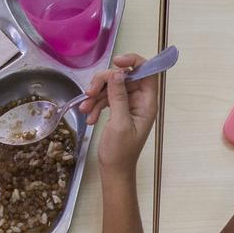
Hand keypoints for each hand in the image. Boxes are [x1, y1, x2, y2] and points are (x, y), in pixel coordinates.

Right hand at [80, 54, 158, 175]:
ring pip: (111, 87)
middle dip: (104, 82)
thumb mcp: (119, 123)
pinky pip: (105, 98)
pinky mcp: (117, 110)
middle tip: (90, 93)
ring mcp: (128, 105)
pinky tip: (89, 117)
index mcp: (147, 103)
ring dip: (96, 95)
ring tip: (85, 110)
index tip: (116, 63)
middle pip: (124, 77)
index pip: (148, 72)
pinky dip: (95, 105)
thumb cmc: (120, 151)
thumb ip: (119, 97)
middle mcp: (139, 101)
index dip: (134, 62)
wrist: (114, 170)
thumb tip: (118, 73)